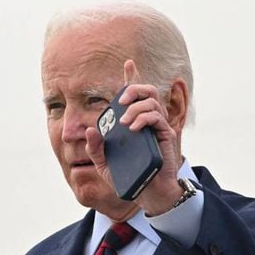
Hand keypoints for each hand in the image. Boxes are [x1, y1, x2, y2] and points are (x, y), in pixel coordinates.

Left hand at [86, 60, 183, 215]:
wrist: (147, 191)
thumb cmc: (127, 176)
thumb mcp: (105, 164)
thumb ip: (96, 148)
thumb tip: (90, 131)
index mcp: (132, 122)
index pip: (134, 96)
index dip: (132, 78)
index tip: (128, 63)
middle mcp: (146, 120)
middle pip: (146, 90)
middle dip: (132, 88)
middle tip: (118, 101)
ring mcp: (157, 126)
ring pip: (152, 100)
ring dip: (135, 106)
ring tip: (124, 122)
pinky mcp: (165, 134)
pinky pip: (156, 116)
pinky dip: (143, 117)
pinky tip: (133, 127)